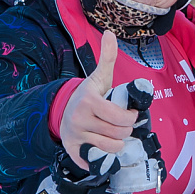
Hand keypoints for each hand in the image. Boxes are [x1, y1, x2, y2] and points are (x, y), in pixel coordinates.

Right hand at [60, 31, 137, 169]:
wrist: (63, 111)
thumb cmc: (89, 95)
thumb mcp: (99, 76)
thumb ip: (107, 56)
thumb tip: (109, 32)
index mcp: (88, 102)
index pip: (121, 117)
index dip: (130, 117)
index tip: (128, 113)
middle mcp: (79, 120)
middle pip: (119, 134)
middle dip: (125, 129)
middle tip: (121, 124)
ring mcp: (75, 138)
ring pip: (111, 148)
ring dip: (117, 142)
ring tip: (113, 133)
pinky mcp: (73, 152)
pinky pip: (98, 161)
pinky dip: (105, 157)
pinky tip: (103, 146)